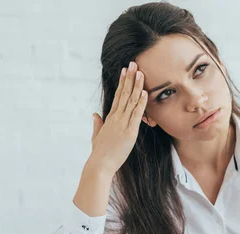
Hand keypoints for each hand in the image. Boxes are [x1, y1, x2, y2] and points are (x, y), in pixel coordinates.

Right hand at [88, 61, 147, 176]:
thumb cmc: (100, 152)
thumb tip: (95, 114)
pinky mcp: (129, 131)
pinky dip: (141, 102)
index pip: (118, 96)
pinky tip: (145, 92)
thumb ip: (98, 124)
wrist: (100, 163)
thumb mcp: (97, 135)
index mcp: (110, 118)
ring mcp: (122, 123)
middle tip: (133, 64)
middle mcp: (116, 117)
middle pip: (124, 93)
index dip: (122, 82)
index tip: (125, 71)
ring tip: (140, 72)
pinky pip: (137, 114)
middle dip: (130, 78)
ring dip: (137, 86)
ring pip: (131, 100)